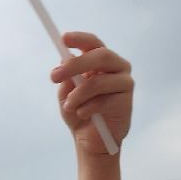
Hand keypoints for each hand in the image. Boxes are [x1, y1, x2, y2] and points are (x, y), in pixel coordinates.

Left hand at [51, 32, 132, 154]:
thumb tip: (64, 61)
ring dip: (77, 95)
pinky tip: (83, 115)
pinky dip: (86, 108)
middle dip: (75, 65)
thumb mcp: (67, 93)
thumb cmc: (80, 112)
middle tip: (54, 76)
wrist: (91, 140)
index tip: (63, 39)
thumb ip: (67, 78)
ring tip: (68, 106)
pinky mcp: (126, 101)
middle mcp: (117, 67)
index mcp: (102, 62)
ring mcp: (124, 83)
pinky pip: (103, 101)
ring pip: (98, 82)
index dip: (81, 39)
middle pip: (101, 56)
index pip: (94, 44)